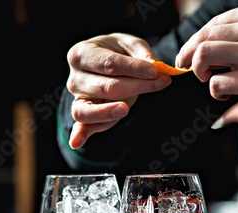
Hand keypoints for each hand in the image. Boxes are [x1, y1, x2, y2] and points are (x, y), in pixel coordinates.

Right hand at [66, 33, 171, 148]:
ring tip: (125, 109)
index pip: (110, 64)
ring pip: (89, 109)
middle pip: (106, 87)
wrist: (103, 64)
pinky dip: (79, 134)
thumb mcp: (130, 45)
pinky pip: (81, 125)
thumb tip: (155, 68)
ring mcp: (77, 98)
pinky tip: (78, 142)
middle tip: (162, 82)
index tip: (156, 72)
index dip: (134, 68)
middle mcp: (74, 77)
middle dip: (137, 86)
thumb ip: (142, 55)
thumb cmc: (117, 53)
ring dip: (107, 112)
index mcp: (82, 54)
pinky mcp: (83, 114)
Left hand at [175, 2, 237, 138]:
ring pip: (203, 54)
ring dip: (198, 69)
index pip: (214, 23)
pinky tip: (224, 93)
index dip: (196, 39)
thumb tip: (208, 47)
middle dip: (188, 53)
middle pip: (203, 36)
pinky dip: (214, 90)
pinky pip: (216, 83)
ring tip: (206, 78)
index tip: (189, 50)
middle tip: (186, 65)